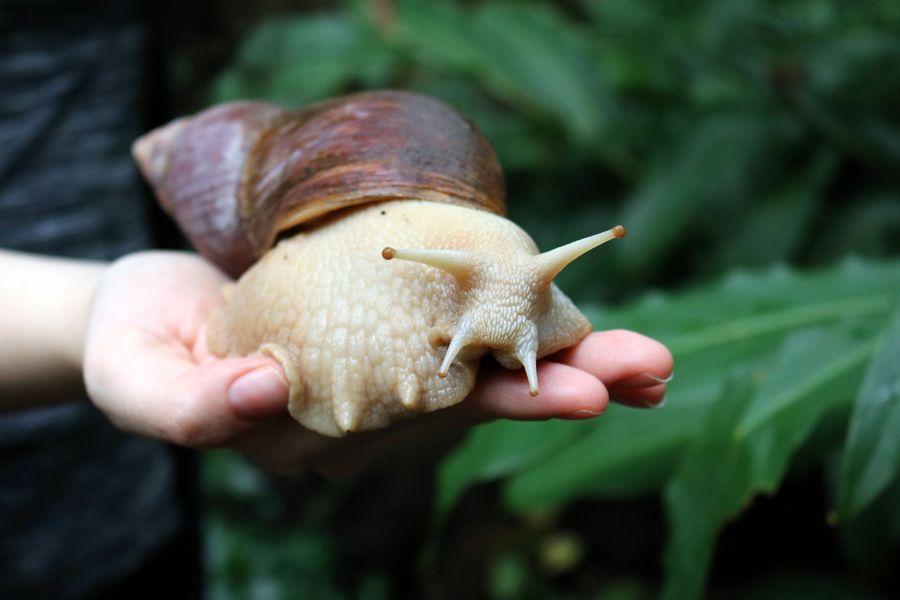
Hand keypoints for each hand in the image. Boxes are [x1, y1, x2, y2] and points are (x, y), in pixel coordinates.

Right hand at [83, 251, 671, 474]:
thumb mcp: (138, 378)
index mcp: (326, 433)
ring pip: (488, 362)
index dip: (502, 401)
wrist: (148, 311)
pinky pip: (465, 321)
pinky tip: (578, 306)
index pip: (430, 421)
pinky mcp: (390, 322)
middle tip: (647, 371)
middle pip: (480, 396)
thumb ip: (190, 408)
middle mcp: (370, 411)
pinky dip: (525, 314)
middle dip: (567, 381)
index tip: (576, 394)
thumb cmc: (138, 344)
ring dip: (569, 351)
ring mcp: (385, 368)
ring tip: (647, 357)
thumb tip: (265, 392)